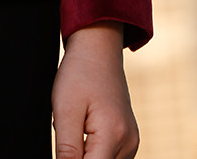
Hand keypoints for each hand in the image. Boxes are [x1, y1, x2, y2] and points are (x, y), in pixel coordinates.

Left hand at [52, 22, 138, 157]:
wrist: (98, 49)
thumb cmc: (80, 73)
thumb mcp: (65, 109)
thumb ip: (67, 148)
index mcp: (114, 135)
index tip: (65, 144)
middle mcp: (128, 143)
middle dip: (78, 156)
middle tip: (69, 128)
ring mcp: (131, 141)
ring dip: (86, 154)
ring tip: (77, 124)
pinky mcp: (128, 139)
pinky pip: (108, 155)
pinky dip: (93, 149)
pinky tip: (84, 126)